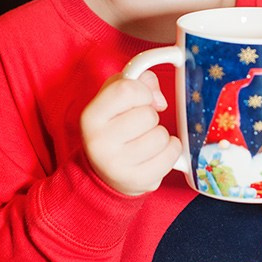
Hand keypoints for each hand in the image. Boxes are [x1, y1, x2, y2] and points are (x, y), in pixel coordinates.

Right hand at [80, 70, 181, 194]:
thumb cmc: (114, 127)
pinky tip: (156, 153)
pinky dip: (171, 150)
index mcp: (90, 116)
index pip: (126, 90)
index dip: (142, 91)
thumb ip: (137, 80)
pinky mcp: (137, 180)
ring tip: (146, 140)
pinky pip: (171, 154)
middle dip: (150, 116)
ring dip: (160, 135)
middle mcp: (99, 142)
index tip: (141, 100)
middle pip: (148, 115)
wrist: (105, 173)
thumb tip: (158, 99)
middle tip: (139, 126)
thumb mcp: (114, 97)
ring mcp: (117, 164)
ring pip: (161, 136)